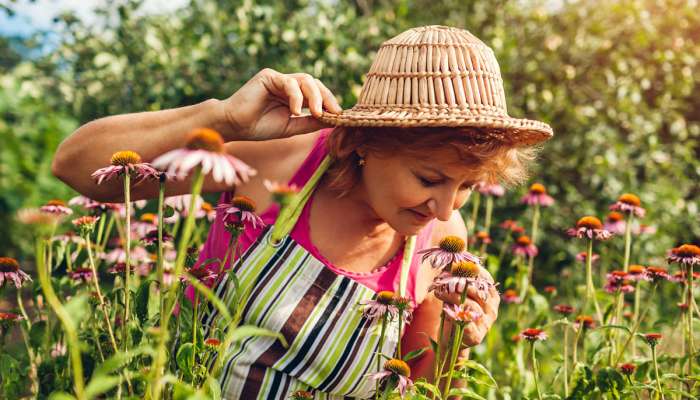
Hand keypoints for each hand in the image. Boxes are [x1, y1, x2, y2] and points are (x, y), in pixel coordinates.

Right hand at [221, 68, 342, 140]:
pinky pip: (289, 83)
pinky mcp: (268, 76)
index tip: (340, 115)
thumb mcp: (292, 127)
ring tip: (317, 113)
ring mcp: (278, 78)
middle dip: (327, 97)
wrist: (235, 126)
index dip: (329, 101)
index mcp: (293, 95)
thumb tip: (334, 121)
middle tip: (334, 112)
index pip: (316, 92)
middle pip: (314, 83)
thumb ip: (311, 122)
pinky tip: (295, 111)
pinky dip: (296, 97)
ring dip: (314, 96)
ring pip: (305, 80)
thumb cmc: (260, 127)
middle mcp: (286, 84)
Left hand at [434, 267, 499, 346]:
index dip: (471, 272)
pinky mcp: (476, 336)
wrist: (451, 339)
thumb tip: (449, 261)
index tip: (457, 266)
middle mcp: (491, 310)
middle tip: (443, 280)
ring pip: (470, 305)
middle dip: (459, 283)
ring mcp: (485, 324)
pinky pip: (465, 322)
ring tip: (439, 293)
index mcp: (491, 298)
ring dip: (452, 297)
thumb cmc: (454, 312)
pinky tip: (445, 311)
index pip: (486, 281)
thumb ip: (456, 280)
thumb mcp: (456, 294)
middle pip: (477, 292)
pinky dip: (453, 315)